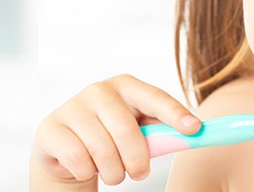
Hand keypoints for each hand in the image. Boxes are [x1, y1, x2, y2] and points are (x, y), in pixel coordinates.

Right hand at [30, 74, 201, 186]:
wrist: (66, 150)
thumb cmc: (112, 135)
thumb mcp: (141, 129)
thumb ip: (164, 129)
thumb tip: (197, 132)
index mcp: (127, 85)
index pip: (156, 98)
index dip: (176, 114)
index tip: (195, 129)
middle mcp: (99, 90)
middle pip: (127, 129)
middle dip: (138, 160)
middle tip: (140, 174)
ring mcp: (72, 106)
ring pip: (102, 149)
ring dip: (113, 171)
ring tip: (115, 173)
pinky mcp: (50, 127)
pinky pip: (78, 159)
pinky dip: (87, 172)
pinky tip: (88, 167)